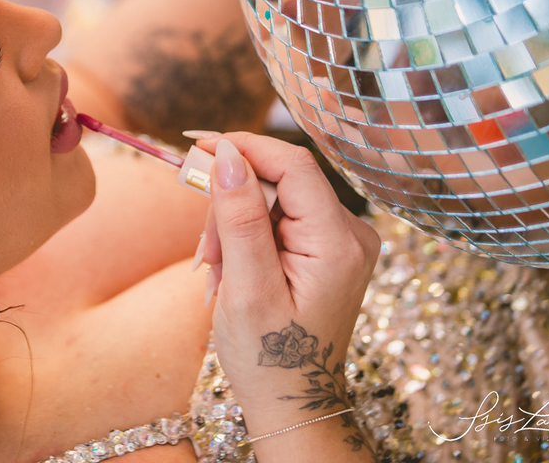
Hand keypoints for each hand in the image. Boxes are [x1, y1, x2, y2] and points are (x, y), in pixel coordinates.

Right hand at [194, 132, 379, 439]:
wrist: (292, 402)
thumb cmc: (269, 357)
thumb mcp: (246, 288)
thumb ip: (240, 218)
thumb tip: (228, 156)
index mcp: (338, 244)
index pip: (292, 165)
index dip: (243, 146)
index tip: (197, 145)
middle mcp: (352, 234)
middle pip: (279, 182)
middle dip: (231, 206)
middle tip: (206, 254)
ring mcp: (342, 241)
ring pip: (274, 199)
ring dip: (234, 226)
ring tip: (217, 274)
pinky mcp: (328, 248)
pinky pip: (279, 218)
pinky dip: (247, 237)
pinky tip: (232, 272)